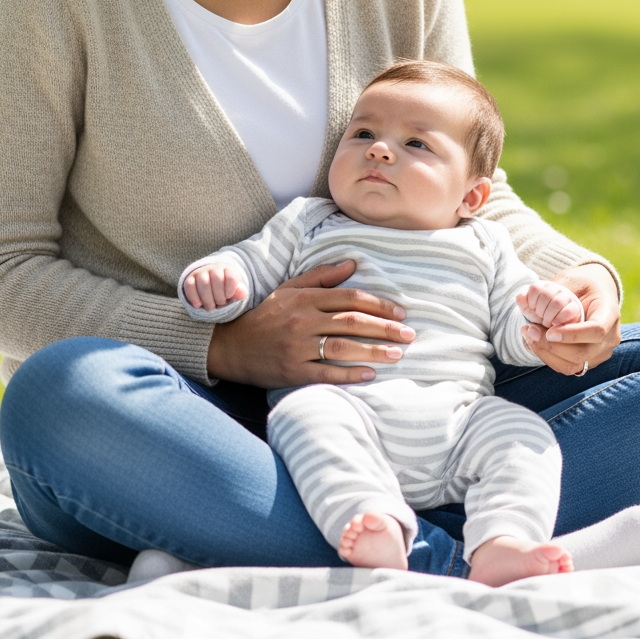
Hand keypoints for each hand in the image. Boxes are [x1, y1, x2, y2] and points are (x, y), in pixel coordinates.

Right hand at [183, 264, 247, 310]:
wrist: (210, 285)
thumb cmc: (225, 290)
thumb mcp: (235, 291)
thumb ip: (240, 292)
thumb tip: (241, 292)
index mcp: (227, 270)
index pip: (230, 277)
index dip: (230, 291)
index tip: (228, 296)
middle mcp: (214, 268)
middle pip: (217, 279)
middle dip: (219, 297)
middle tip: (219, 304)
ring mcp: (201, 272)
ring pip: (203, 283)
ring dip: (207, 299)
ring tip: (210, 307)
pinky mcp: (190, 278)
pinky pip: (189, 285)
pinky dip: (193, 297)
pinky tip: (198, 305)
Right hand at [205, 259, 415, 389]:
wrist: (230, 345)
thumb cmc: (264, 316)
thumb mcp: (289, 289)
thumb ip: (321, 276)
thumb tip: (352, 264)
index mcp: (305, 298)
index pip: (349, 298)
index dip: (378, 305)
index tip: (399, 313)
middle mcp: (303, 320)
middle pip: (352, 321)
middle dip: (384, 328)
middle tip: (409, 335)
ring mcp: (297, 346)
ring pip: (343, 346)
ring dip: (373, 350)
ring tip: (396, 355)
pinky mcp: (292, 370)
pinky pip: (325, 372)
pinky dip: (349, 373)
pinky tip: (369, 374)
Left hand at [519, 263, 620, 375]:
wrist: (597, 292)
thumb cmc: (584, 282)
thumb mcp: (574, 278)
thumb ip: (556, 291)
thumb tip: (523, 298)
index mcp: (610, 313)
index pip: (597, 331)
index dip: (573, 335)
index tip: (550, 331)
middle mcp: (610, 338)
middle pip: (583, 353)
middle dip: (552, 346)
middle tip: (529, 330)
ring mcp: (601, 352)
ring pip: (574, 365)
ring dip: (547, 353)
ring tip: (529, 335)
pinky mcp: (589, 360)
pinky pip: (568, 366)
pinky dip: (549, 357)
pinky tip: (535, 343)